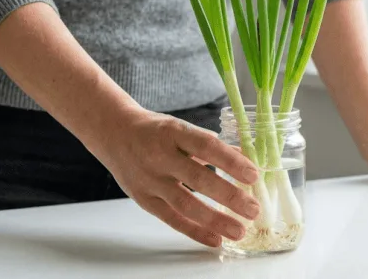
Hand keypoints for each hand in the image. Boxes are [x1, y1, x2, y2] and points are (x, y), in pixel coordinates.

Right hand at [87, 108, 261, 247]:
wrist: (115, 134)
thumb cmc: (156, 131)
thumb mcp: (182, 129)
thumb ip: (211, 146)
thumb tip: (246, 161)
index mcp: (173, 132)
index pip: (206, 146)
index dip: (230, 161)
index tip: (253, 175)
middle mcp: (160, 156)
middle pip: (197, 178)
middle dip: (228, 195)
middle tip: (253, 209)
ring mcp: (150, 180)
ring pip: (185, 203)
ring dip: (215, 219)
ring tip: (239, 230)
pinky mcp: (143, 199)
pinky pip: (171, 219)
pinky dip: (194, 231)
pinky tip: (215, 239)